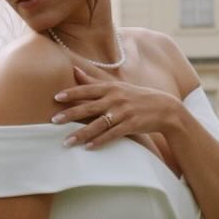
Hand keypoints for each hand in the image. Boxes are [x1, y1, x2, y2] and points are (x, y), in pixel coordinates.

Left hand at [50, 65, 182, 149]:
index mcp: (111, 87)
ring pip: (98, 124)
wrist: (165, 108)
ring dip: (81, 134)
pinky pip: (112, 134)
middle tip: (53, 120)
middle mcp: (115, 98)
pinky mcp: (131, 125)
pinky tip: (88, 147)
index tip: (56, 98)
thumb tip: (74, 70)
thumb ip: (93, 81)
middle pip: (89, 107)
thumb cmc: (136, 97)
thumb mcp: (116, 86)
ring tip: (66, 142)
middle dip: (70, 114)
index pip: (87, 89)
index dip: (71, 93)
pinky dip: (100, 141)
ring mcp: (124, 112)